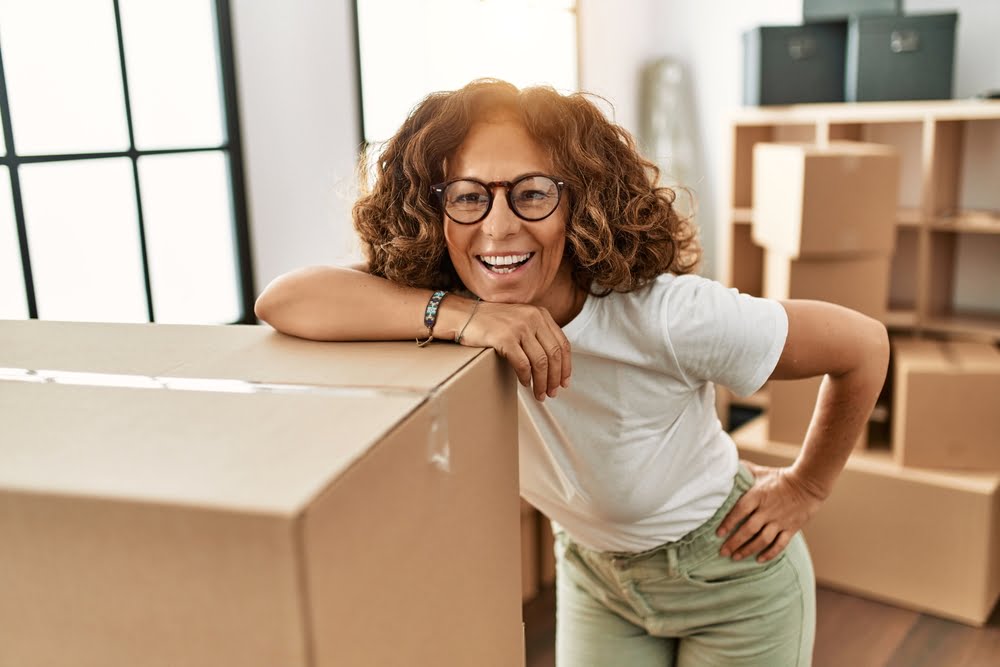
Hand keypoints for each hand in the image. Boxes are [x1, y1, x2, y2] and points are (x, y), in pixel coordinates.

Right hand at [455, 300, 570, 400]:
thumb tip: (553, 362)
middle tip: (552, 392)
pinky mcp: (505, 338)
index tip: (564, 381)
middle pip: (554, 354)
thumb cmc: (491, 322)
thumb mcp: (520, 320)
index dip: (566, 366)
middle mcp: (533, 317)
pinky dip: (526, 377)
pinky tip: (525, 383)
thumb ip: (537, 333)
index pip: (562, 343)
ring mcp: (519, 327)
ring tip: (539, 394)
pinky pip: (522, 364)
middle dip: (555, 378)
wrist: (464, 315)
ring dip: (542, 382)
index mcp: (540, 313)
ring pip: (540, 362)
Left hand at [716, 461, 824, 562]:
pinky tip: (759, 559)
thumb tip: (726, 466)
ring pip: (762, 540)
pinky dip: (769, 554)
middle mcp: (767, 510)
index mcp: (758, 495)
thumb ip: (744, 471)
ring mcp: (780, 521)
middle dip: (734, 542)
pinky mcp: (791, 528)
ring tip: (736, 557)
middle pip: (748, 529)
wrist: (808, 483)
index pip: (739, 511)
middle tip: (723, 552)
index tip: (718, 533)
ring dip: (748, 550)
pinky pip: (780, 544)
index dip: (728, 523)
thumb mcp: (760, 472)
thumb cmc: (780, 477)